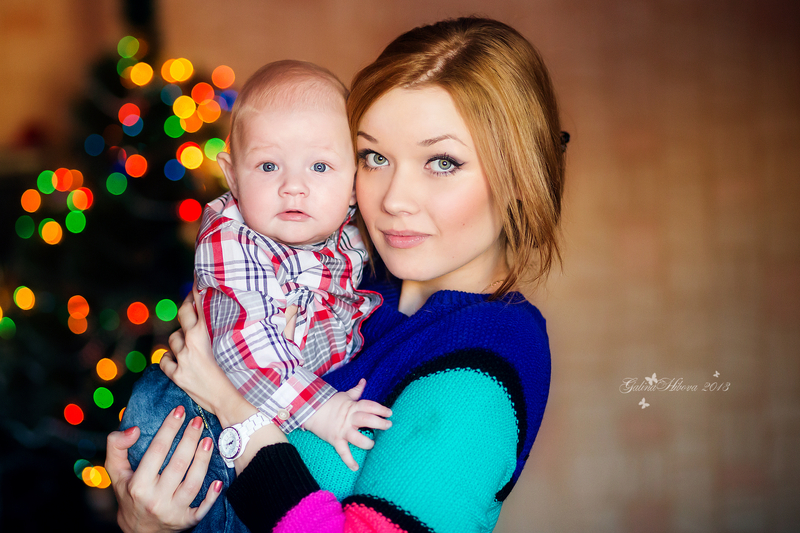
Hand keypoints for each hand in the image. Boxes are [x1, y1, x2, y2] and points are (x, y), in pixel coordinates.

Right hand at [106, 406, 220, 532]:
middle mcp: (155, 499)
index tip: (179, 411)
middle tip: (198, 421)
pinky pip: (202, 509)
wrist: (137, 531)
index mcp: (138, 485)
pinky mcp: (186, 522)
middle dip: (190, 439)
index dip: (169, 428)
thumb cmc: (129, 494)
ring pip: (193, 483)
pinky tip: (219, 481)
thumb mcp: (116, 472)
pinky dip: (212, 496)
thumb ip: (117, 447)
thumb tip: (134, 429)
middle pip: (178, 464)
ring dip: (203, 460)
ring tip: (208, 441)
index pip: (157, 450)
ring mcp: (172, 512)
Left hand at [160, 288, 241, 417]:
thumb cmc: (241, 375)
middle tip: (191, 299)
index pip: (199, 304)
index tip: (197, 279)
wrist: (230, 402)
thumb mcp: (236, 347)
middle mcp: (192, 343)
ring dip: (179, 337)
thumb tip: (239, 320)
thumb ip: (229, 331)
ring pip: (173, 338)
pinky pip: (164, 360)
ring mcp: (182, 359)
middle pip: (183, 314)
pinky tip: (175, 357)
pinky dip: (169, 357)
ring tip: (188, 338)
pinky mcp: (176, 376)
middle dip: (187, 305)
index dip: (197, 290)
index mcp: (206, 333)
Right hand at [303, 379, 391, 470]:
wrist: (311, 410)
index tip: (389, 413)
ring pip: (357, 438)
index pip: (369, 406)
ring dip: (366, 443)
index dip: (380, 409)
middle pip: (366, 420)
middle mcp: (349, 419)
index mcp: (353, 407)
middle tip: (388, 425)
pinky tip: (356, 467)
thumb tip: (364, 380)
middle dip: (379, 423)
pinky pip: (343, 452)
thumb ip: (356, 390)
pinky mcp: (335, 440)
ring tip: (372, 445)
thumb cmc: (331, 403)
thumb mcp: (345, 396)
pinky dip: (349, 460)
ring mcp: (342, 430)